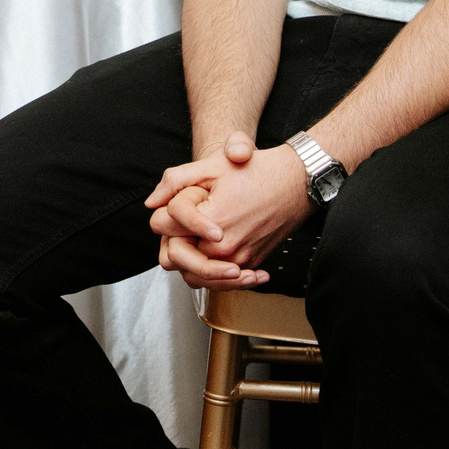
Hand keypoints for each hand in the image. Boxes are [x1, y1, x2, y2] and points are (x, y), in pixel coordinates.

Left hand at [153, 141, 316, 287]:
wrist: (296, 183)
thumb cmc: (256, 171)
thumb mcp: (211, 166)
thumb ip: (174, 182)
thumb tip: (151, 203)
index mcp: (211, 221)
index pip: (161, 225)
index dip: (164, 209)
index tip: (181, 200)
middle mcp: (224, 248)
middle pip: (173, 256)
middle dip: (172, 237)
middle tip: (182, 223)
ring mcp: (239, 260)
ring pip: (194, 275)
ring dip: (187, 260)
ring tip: (193, 239)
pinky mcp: (250, 265)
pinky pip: (218, 282)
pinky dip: (209, 272)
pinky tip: (212, 253)